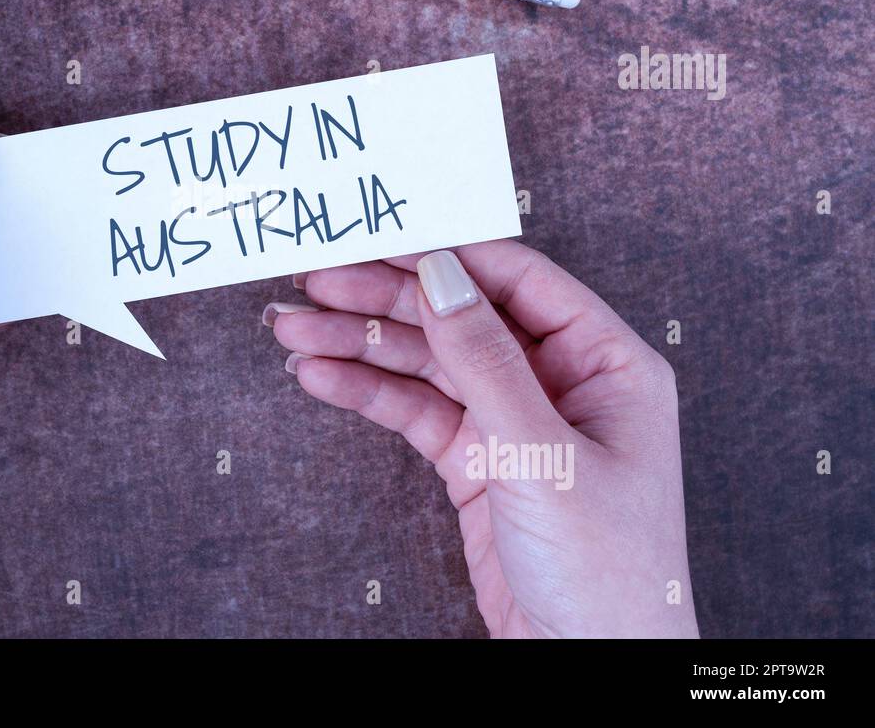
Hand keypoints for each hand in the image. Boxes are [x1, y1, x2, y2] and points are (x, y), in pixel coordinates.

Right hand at [267, 241, 698, 637]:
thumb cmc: (608, 571)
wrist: (587, 665)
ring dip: (360, 343)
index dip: (446, 254)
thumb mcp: (542, 454)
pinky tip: (320, 376)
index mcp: (607, 364)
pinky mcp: (476, 460)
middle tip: (316, 280)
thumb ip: (487, 362)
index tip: (380, 236)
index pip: (518, 282)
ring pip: (426, 362)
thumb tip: (444, 275)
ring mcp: (514, 420)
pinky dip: (367, 392)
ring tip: (294, 329)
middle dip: (384, 299)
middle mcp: (560, 382)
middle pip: (459, 317)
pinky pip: (414, 410)